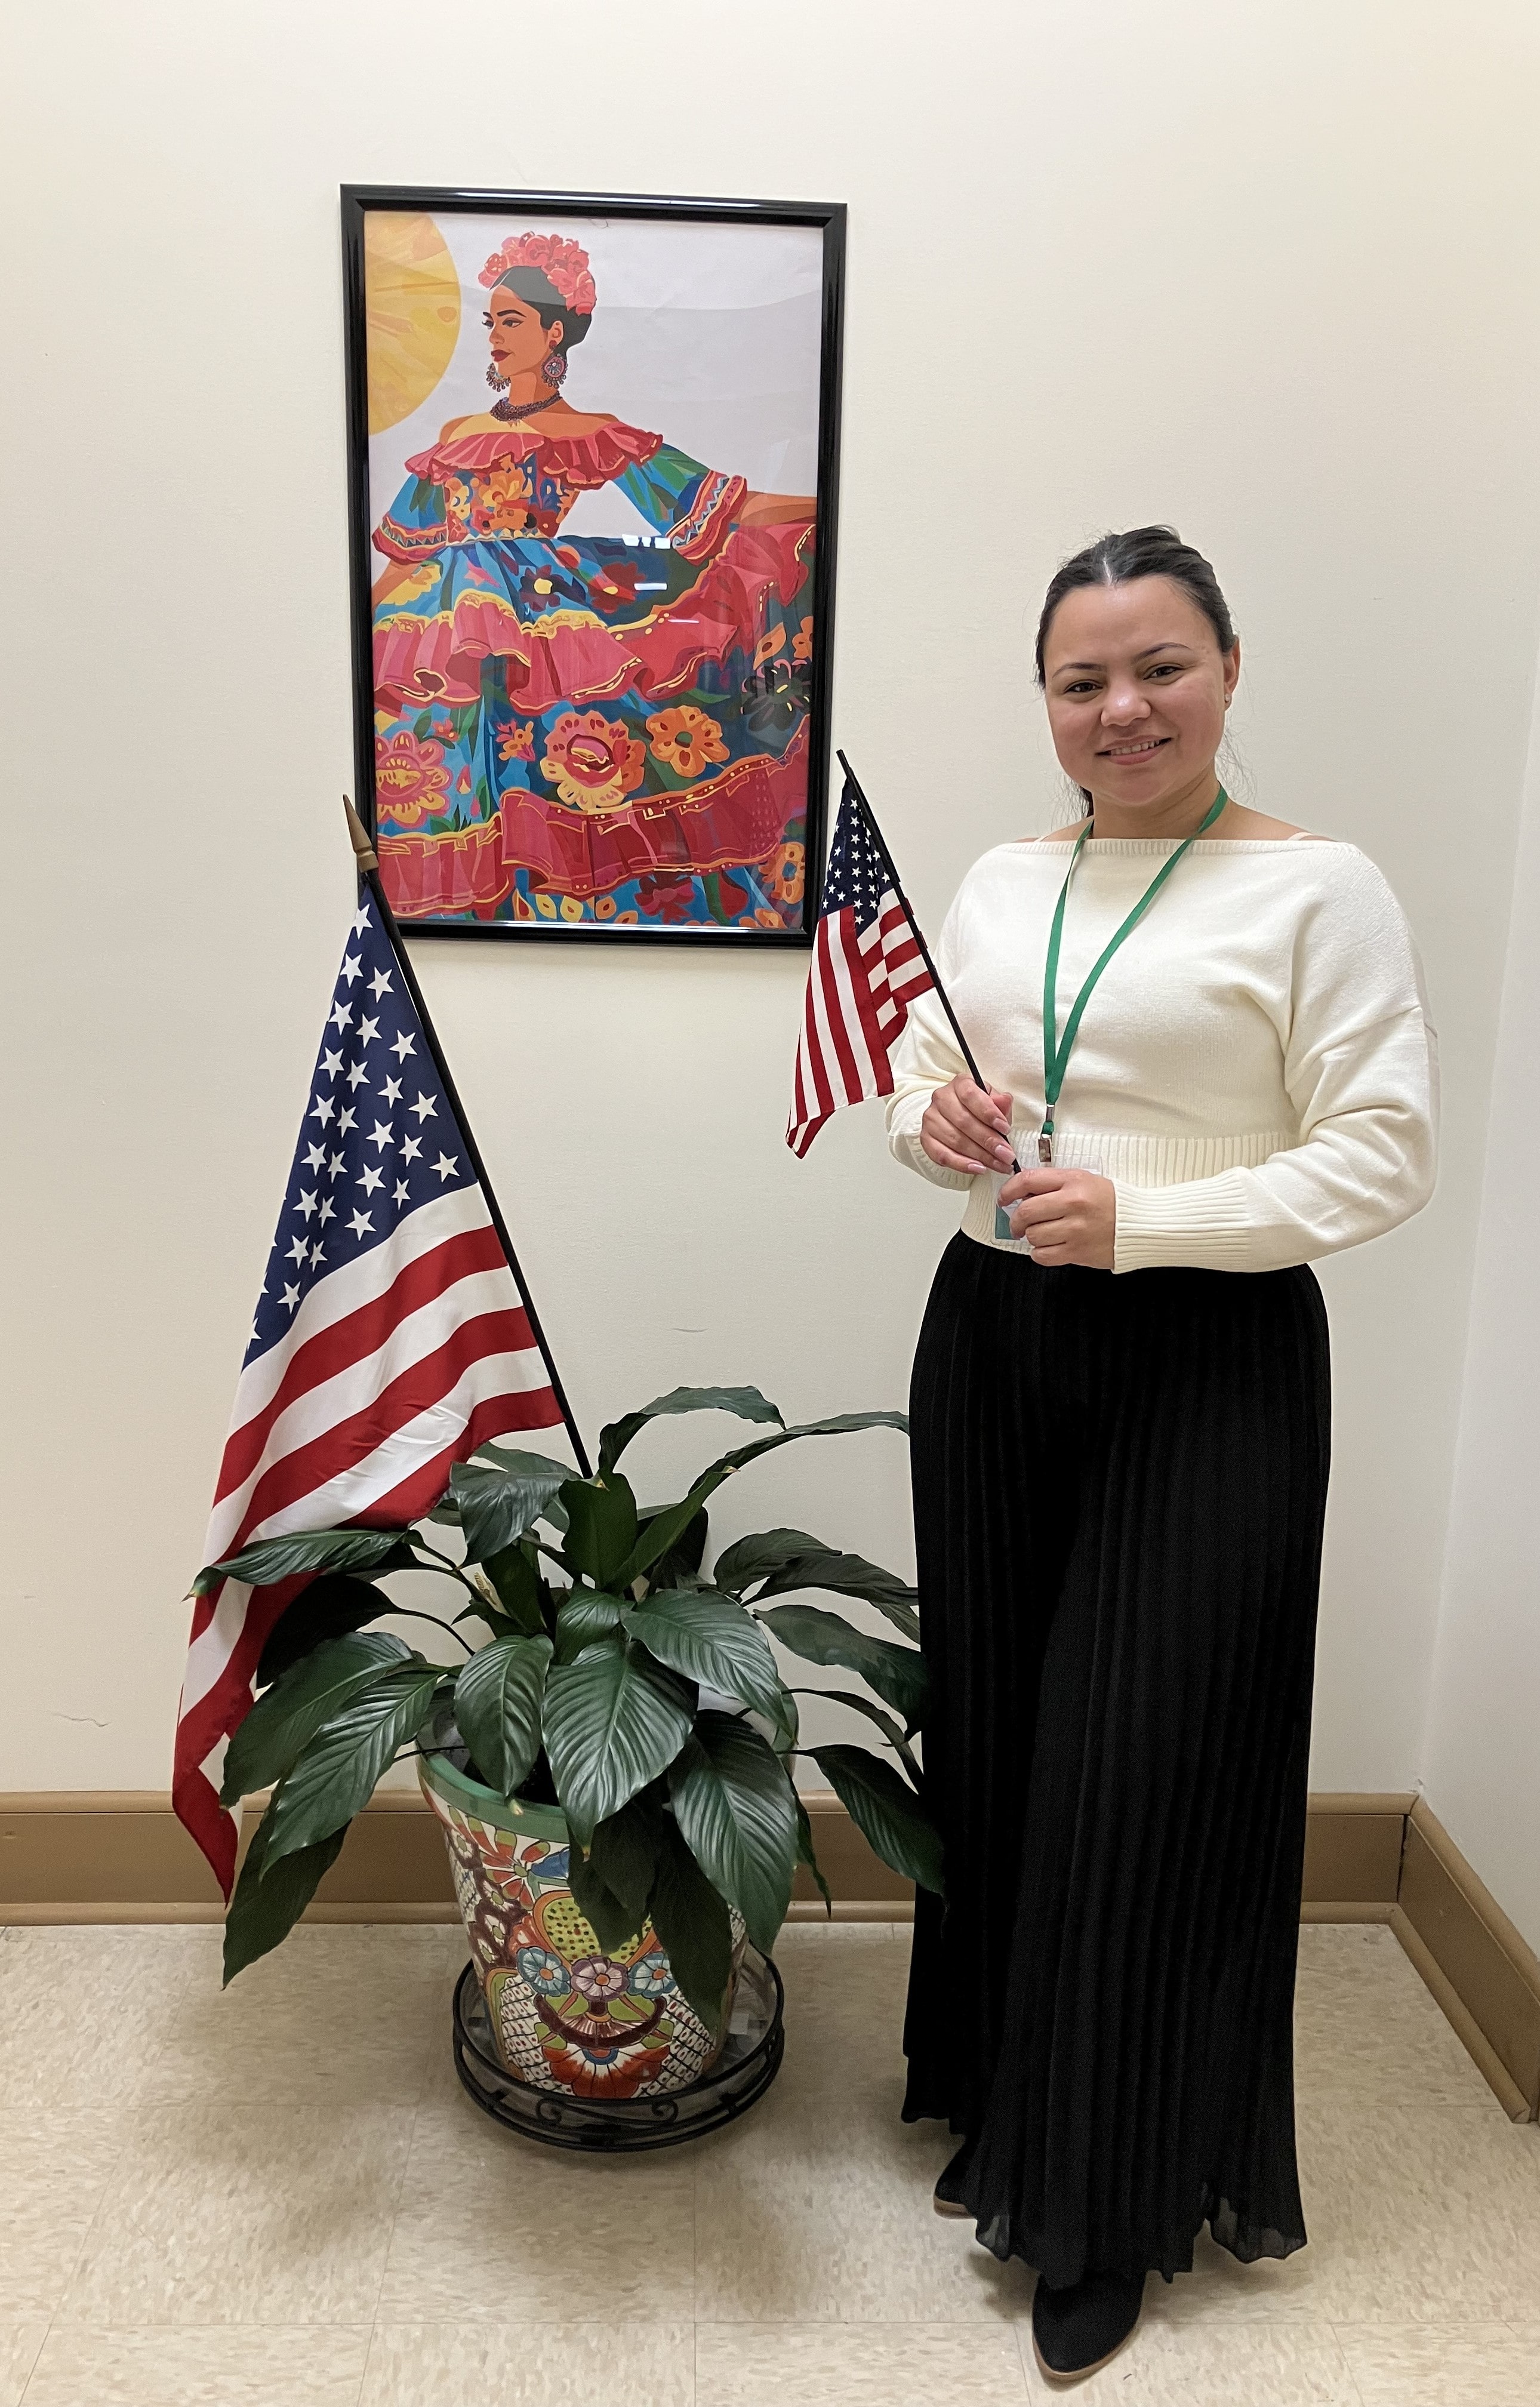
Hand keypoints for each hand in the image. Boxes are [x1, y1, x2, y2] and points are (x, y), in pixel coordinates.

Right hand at [920, 1075, 1016, 1176]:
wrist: (955, 1117)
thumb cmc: (978, 1109)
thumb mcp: (993, 1101)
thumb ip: (1001, 1103)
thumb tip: (1004, 1101)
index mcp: (960, 1084)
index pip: (970, 1095)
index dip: (989, 1113)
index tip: (1005, 1129)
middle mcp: (942, 1099)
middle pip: (964, 1121)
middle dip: (989, 1141)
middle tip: (1006, 1154)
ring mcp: (931, 1119)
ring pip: (955, 1140)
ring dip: (980, 1156)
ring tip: (998, 1164)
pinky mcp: (926, 1139)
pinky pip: (943, 1155)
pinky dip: (962, 1164)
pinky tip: (978, 1168)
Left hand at [997, 1164, 1116, 1268]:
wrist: (1140, 1224)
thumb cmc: (1112, 1202)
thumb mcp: (1084, 1181)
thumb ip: (1054, 1184)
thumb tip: (1022, 1195)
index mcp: (1073, 1181)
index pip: (1028, 1180)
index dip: (1008, 1190)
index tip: (1004, 1199)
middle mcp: (1073, 1204)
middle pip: (1026, 1212)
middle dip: (1015, 1220)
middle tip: (1017, 1224)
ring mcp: (1075, 1229)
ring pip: (1032, 1235)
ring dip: (1031, 1236)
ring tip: (1041, 1234)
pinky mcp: (1077, 1251)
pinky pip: (1043, 1255)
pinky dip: (1039, 1253)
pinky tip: (1048, 1247)